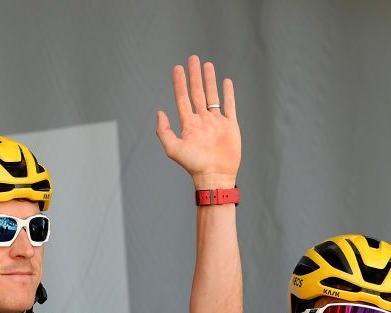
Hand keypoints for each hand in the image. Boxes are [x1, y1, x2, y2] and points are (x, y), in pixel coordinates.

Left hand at [156, 55, 240, 187]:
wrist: (215, 175)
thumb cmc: (193, 165)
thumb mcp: (173, 148)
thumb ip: (164, 131)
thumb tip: (159, 111)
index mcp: (188, 124)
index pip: (182, 98)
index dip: (179, 83)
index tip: (177, 68)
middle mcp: (202, 120)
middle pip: (197, 92)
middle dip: (194, 76)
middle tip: (192, 58)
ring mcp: (216, 122)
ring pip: (212, 95)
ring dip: (210, 80)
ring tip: (207, 65)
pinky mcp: (230, 125)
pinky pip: (229, 105)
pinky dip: (228, 93)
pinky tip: (225, 82)